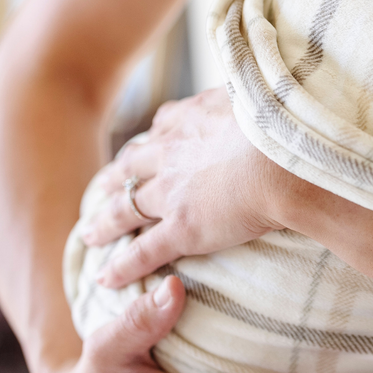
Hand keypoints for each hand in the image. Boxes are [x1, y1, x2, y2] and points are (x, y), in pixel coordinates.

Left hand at [81, 87, 298, 287]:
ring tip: (89, 233)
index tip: (146, 146)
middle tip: (100, 187)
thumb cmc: (283, 127)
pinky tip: (105, 279)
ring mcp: (172, 193)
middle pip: (133, 166)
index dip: (153, 140)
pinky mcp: (181, 229)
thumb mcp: (262, 96)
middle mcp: (172, 154)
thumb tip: (265, 94)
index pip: (163, 128)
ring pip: (126, 208)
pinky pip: (144, 251)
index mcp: (192, 120)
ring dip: (105, 222)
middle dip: (115, 177)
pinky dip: (122, 266)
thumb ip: (253, 99)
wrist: (282, 160)